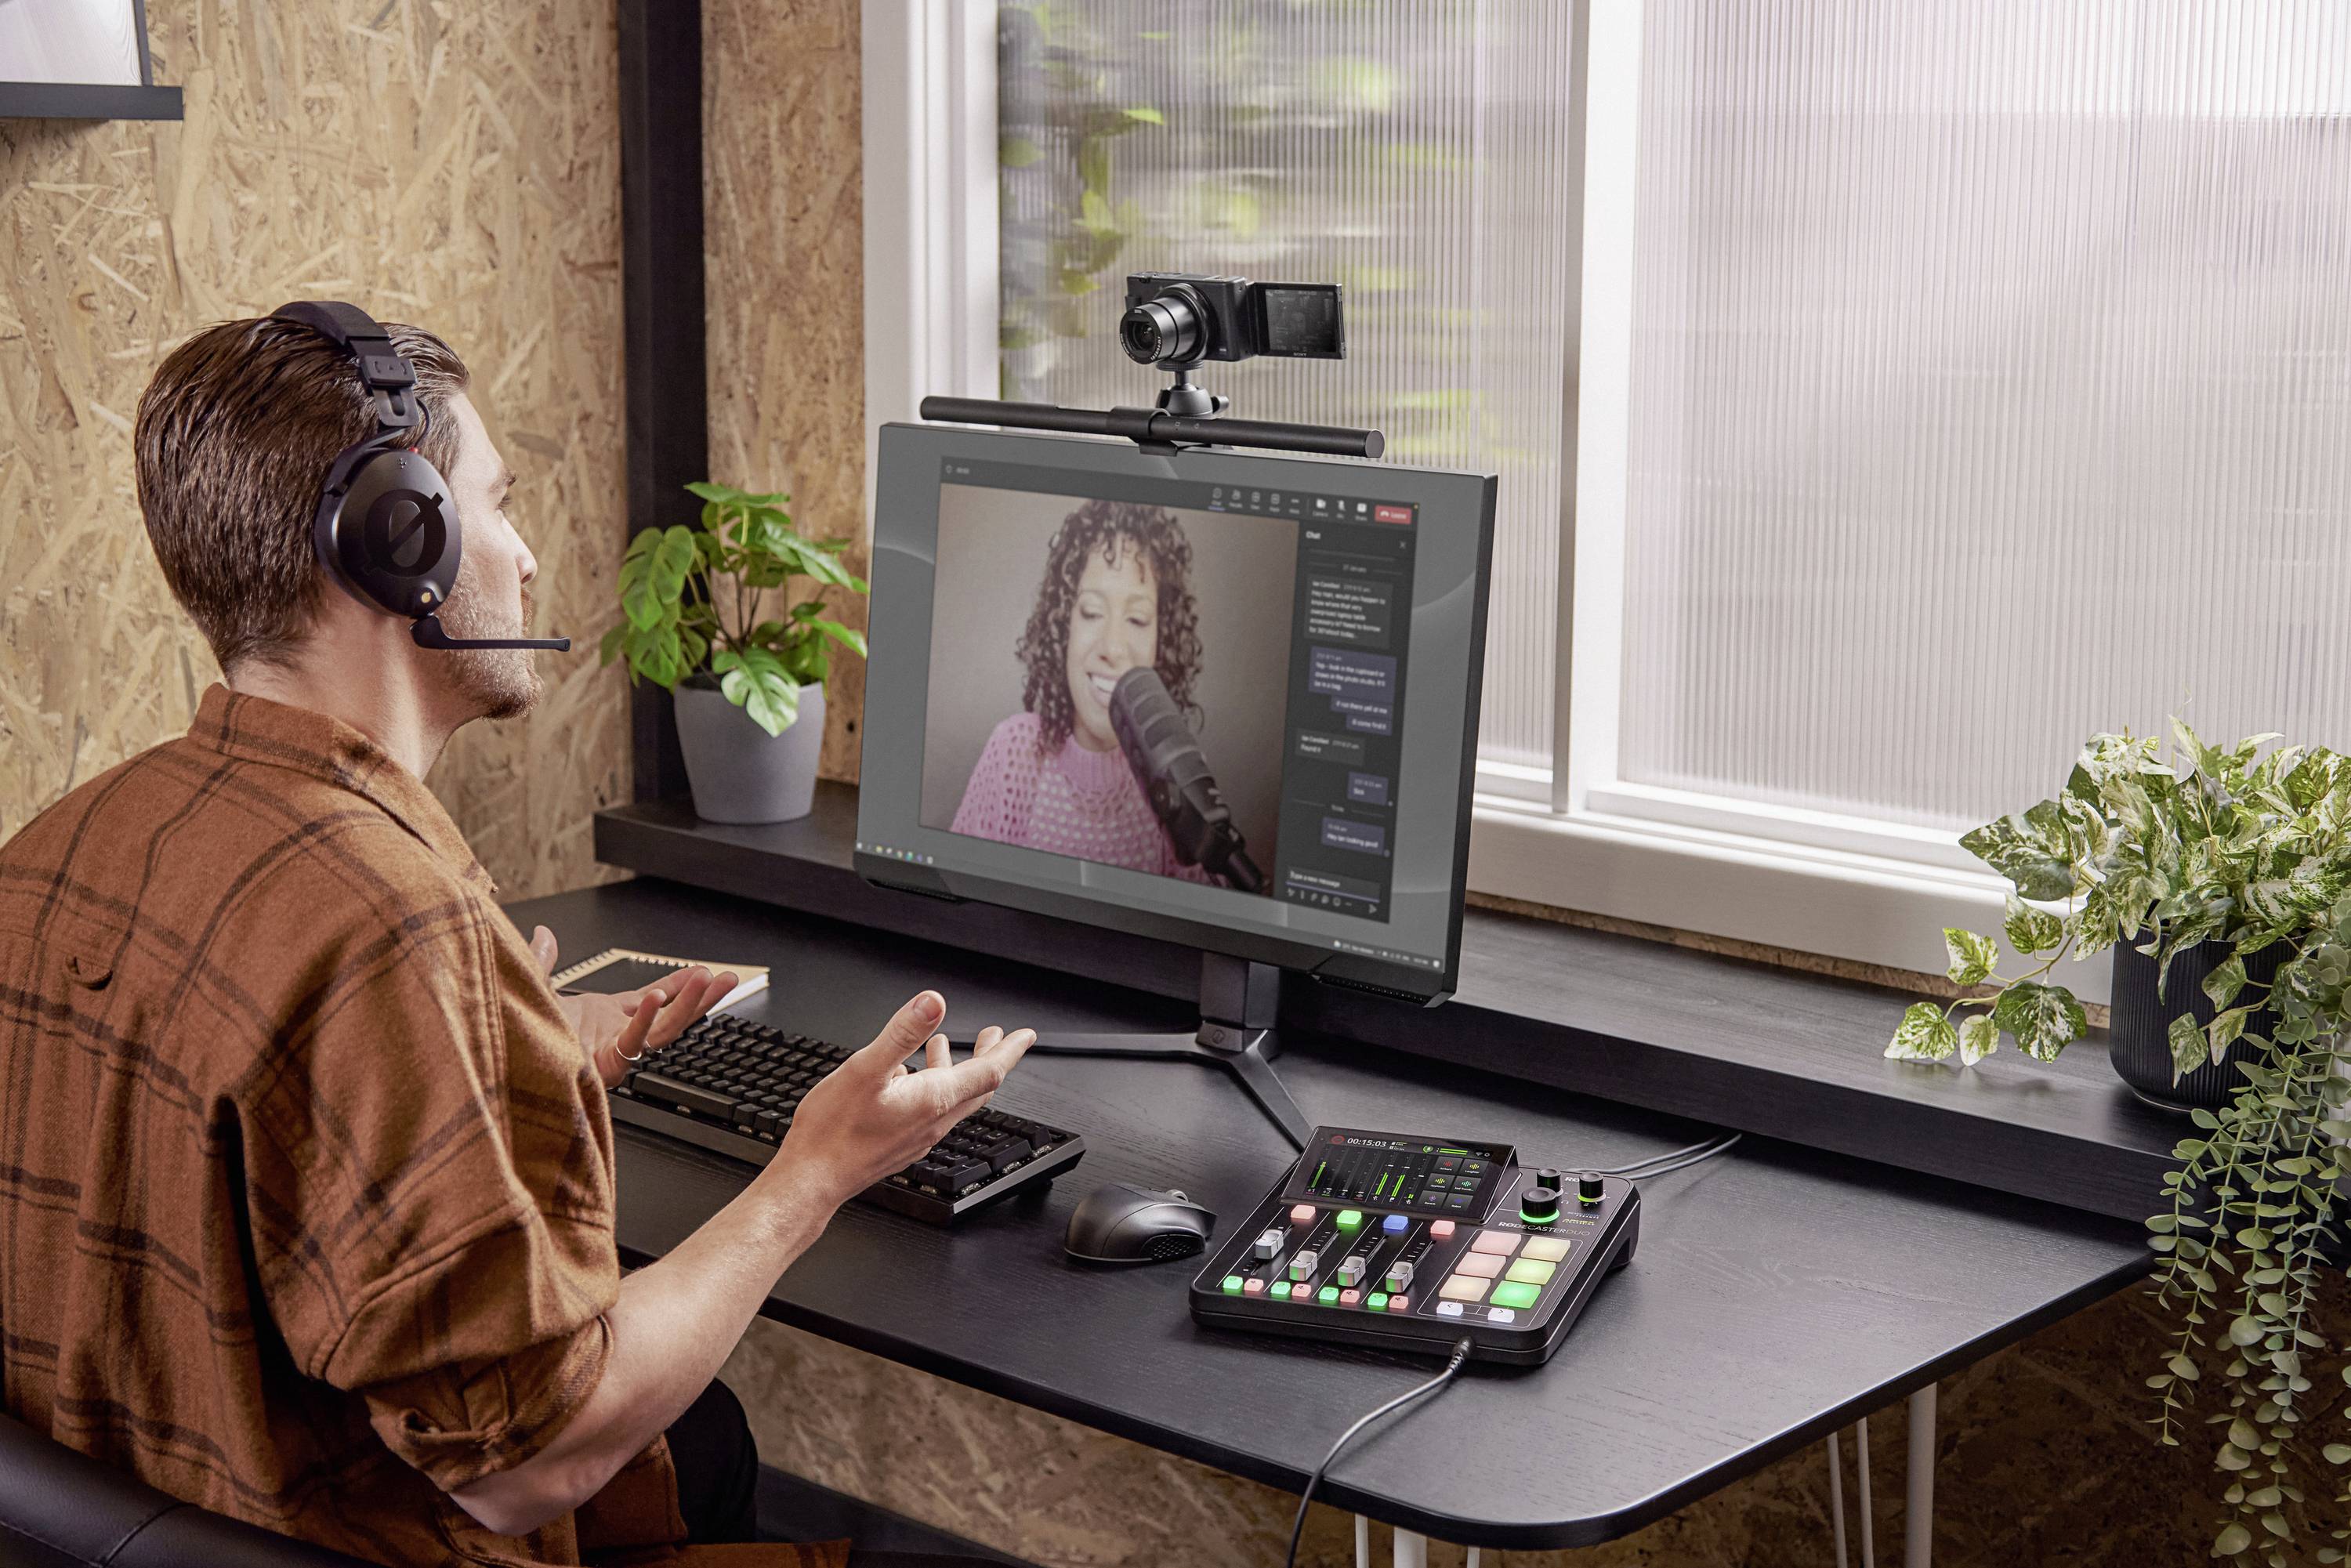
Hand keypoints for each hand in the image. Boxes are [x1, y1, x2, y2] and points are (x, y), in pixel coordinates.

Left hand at [530, 926, 738, 1088]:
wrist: (507, 1065)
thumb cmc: (523, 1035)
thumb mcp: (535, 989)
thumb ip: (542, 960)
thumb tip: (543, 932)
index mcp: (608, 1018)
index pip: (655, 998)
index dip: (680, 984)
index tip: (704, 972)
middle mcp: (617, 1035)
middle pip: (672, 1015)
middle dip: (701, 997)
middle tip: (727, 978)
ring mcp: (615, 1050)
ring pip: (663, 1030)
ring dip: (688, 1005)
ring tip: (707, 982)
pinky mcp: (606, 1064)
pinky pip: (633, 1042)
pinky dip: (645, 1020)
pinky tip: (655, 998)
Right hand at [771, 991, 1036, 1209]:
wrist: (813, 1180)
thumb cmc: (833, 1132)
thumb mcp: (866, 1069)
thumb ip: (902, 1034)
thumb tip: (933, 1003)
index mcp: (932, 1100)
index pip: (988, 1072)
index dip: (1009, 1050)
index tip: (1025, 1035)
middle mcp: (933, 1121)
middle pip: (978, 1086)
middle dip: (992, 1057)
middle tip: (999, 1036)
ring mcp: (919, 1135)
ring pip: (954, 1098)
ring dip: (959, 1069)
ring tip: (947, 1045)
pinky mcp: (902, 1143)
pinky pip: (932, 1111)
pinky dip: (934, 1086)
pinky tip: (909, 1077)